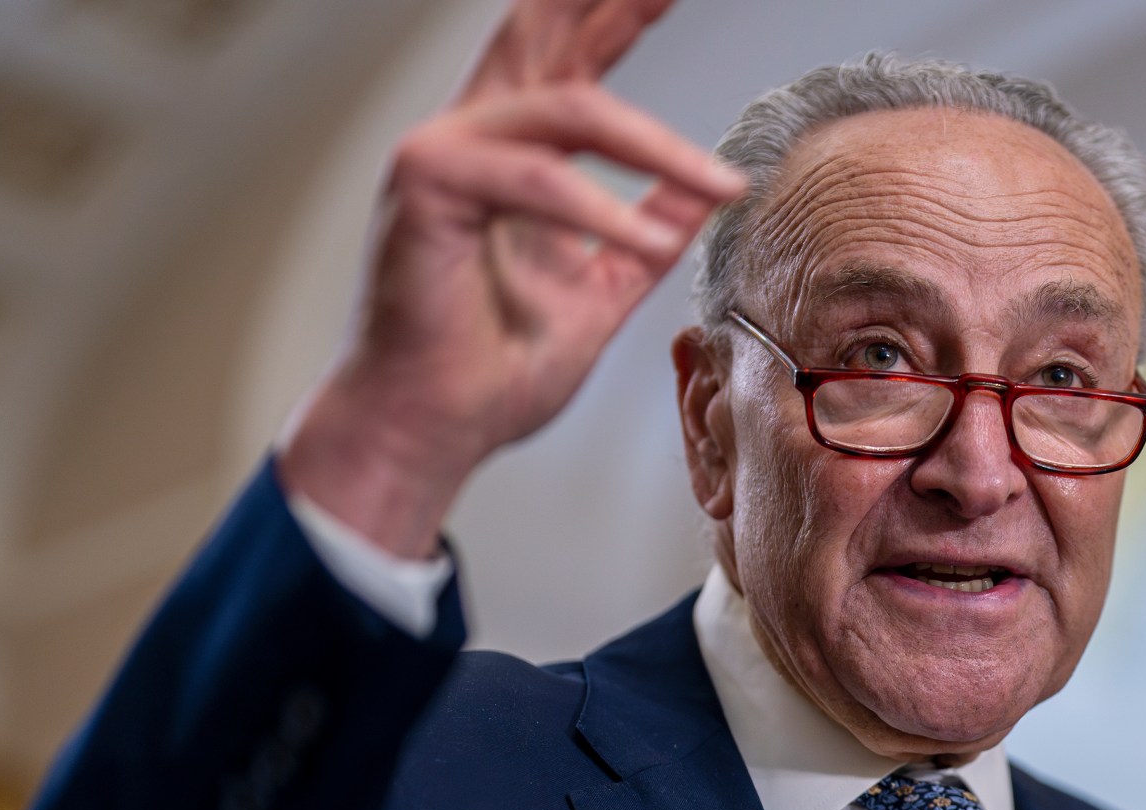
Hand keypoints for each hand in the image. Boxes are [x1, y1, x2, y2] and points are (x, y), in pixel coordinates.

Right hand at [279, 0, 746, 556]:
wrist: (430, 430)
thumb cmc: (491, 372)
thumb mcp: (602, 291)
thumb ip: (648, 234)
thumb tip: (704, 195)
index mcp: (514, 152)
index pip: (574, 55)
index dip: (621, 14)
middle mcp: (475, 135)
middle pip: (547, 29)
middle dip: (613, 4)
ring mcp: (442, 151)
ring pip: (569, 108)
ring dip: (656, 142)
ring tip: (721, 183)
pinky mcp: (424, 185)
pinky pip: (535, 178)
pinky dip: (597, 208)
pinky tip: (643, 235)